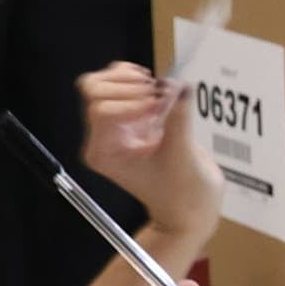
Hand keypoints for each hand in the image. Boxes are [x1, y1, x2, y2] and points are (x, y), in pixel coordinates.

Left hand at [76, 64, 220, 248]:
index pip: (101, 110)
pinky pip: (122, 84)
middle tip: (157, 96)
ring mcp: (117, 126)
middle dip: (128, 87)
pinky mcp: (133, 117)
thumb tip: (180, 87)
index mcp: (104, 153)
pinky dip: (138, 78)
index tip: (157, 108)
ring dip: (131, 80)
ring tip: (159, 92)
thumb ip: (179, 119)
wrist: (190, 207)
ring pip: (103, 83)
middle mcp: (104, 138)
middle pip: (94, 91)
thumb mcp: (181, 156)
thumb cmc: (182, 195)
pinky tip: (157, 90)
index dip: (130, 102)